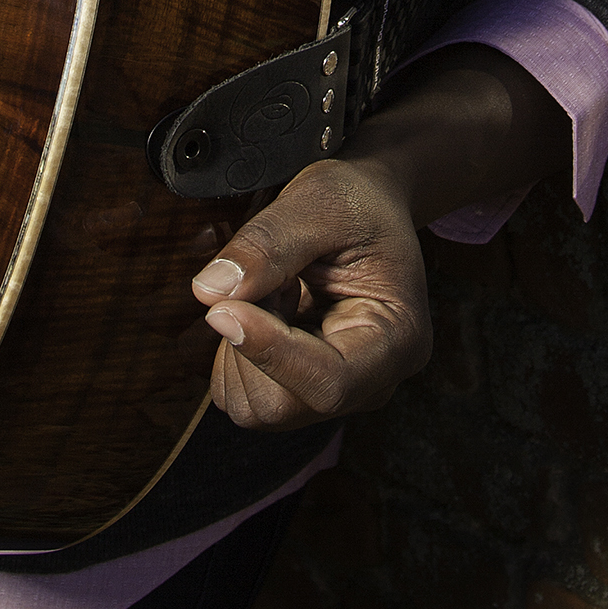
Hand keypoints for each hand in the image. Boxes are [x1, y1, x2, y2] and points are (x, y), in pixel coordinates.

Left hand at [187, 43, 571, 429]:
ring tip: (275, 291)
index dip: (268, 352)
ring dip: (240, 347)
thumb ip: (267, 245)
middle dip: (250, 341)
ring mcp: (333, 392)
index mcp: (398, 340)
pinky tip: (268, 311)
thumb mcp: (320, 203)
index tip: (219, 310)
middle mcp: (371, 383)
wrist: (366, 209)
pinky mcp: (298, 390)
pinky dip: (234, 353)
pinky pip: (238, 394)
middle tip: (269, 279)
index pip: (329, 382)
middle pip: (282, 404)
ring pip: (253, 405)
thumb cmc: (357, 203)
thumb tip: (209, 292)